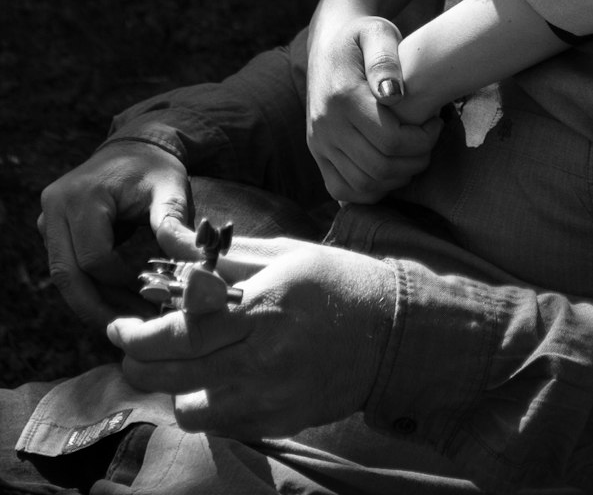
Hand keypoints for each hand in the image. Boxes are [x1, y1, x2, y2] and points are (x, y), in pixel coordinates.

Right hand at [38, 141, 191, 328]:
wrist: (135, 146)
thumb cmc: (154, 168)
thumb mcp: (170, 189)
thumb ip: (175, 225)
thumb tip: (196, 265)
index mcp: (82, 196)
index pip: (94, 257)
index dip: (120, 283)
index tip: (150, 297)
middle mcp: (55, 208)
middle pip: (67, 274)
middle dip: (97, 308)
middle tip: (129, 330)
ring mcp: (48, 219)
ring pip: (64, 276)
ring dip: (92, 303)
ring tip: (126, 321)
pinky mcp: (52, 230)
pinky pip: (67, 268)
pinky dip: (90, 288)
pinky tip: (116, 304)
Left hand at [108, 238, 394, 438]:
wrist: (393, 332)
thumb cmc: (338, 282)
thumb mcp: (284, 254)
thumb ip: (225, 258)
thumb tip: (172, 246)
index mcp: (262, 310)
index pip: (178, 332)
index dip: (137, 334)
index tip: (119, 324)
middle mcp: (261, 360)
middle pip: (172, 374)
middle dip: (138, 360)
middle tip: (132, 345)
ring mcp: (269, 398)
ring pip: (188, 409)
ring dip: (173, 386)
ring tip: (180, 363)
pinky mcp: (277, 422)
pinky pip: (219, 425)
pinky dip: (206, 404)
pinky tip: (215, 379)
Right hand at [305, 14, 440, 203]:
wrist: (328, 43)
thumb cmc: (362, 37)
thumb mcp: (377, 33)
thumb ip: (385, 59)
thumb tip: (393, 94)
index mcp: (343, 97)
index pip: (391, 141)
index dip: (423, 140)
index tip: (436, 122)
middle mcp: (325, 125)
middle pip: (380, 167)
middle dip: (416, 160)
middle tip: (430, 140)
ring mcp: (318, 143)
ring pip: (364, 185)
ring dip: (398, 177)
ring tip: (413, 153)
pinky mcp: (317, 153)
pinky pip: (343, 190)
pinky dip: (371, 190)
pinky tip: (391, 169)